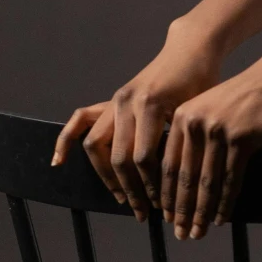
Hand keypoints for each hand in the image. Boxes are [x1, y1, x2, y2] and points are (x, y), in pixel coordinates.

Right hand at [52, 21, 221, 218]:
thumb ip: (184, 141)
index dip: (150, 186)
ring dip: (107, 176)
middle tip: (142, 211)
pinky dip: (66, 142)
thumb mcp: (199, 111)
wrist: (190, 50)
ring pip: (97, 145)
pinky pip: (80, 122)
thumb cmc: (203, 81)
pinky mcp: (109, 101)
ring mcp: (114, 101)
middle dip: (131, 189)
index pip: (142, 158)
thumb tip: (181, 186)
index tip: (160, 206)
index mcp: (151, 105)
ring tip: (121, 197)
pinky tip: (59, 162)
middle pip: (119, 156)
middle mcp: (126, 103)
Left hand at [157, 47, 261, 239]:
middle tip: (180, 233)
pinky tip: (221, 219)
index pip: (169, 164)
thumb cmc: (245, 97)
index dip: (167, 195)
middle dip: (181, 210)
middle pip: (185, 177)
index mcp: (183, 117)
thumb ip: (193, 135)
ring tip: (198, 232)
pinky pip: (230, 180)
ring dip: (201, 213)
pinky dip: (225, 203)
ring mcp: (219, 131)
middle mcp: (195, 123)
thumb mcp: (211, 109)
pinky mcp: (242, 139)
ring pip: (207, 183)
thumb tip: (183, 176)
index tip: (167, 216)